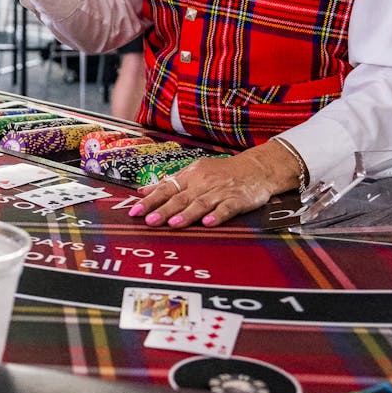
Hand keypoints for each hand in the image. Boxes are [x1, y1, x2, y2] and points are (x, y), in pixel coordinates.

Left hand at [127, 145, 291, 227]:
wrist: (256, 168)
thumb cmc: (222, 172)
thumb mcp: (194, 172)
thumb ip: (169, 182)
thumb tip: (142, 190)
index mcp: (190, 176)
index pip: (166, 188)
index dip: (150, 200)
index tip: (135, 211)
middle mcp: (203, 183)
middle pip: (180, 198)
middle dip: (164, 210)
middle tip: (149, 220)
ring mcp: (220, 191)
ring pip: (201, 203)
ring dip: (187, 214)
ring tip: (173, 224)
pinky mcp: (238, 200)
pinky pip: (226, 208)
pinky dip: (217, 215)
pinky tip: (208, 223)